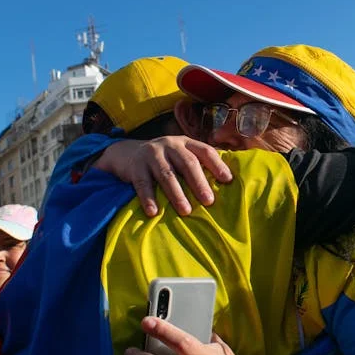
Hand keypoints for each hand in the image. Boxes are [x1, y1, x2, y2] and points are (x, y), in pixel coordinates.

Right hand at [96, 136, 232, 215]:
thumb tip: (228, 181)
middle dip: (199, 182)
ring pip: (166, 174)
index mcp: (185, 143)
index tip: (227, 180)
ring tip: (185, 211)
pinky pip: (143, 184)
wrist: (127, 153)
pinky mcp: (135, 166)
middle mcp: (170, 145)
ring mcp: (152, 154)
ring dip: (176, 194)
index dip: (217, 164)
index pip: (205, 151)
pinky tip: (153, 212)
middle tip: (209, 201)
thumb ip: (199, 163)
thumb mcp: (180, 154)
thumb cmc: (164, 159)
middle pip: (187, 163)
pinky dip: (148, 198)